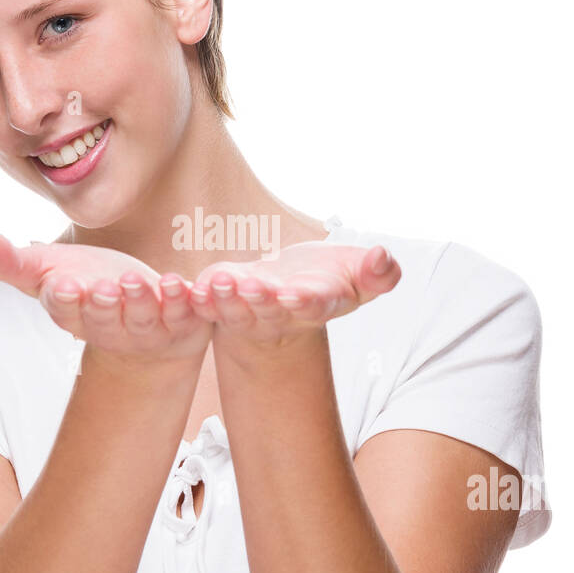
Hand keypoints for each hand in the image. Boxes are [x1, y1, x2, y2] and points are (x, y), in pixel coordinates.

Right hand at [0, 229, 211, 362]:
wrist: (142, 314)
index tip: (63, 286)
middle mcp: (111, 329)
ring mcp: (148, 330)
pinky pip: (184, 314)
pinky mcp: (183, 323)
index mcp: (75, 316)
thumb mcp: (48, 271)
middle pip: (104, 321)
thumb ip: (13, 262)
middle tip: (101, 288)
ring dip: (140, 301)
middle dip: (102, 306)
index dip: (65, 301)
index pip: (66, 312)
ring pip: (144, 319)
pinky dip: (181, 300)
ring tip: (134, 281)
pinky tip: (177, 282)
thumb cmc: (89, 287)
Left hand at [187, 242, 401, 349]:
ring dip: (226, 298)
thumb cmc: (324, 281)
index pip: (315, 305)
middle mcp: (280, 315)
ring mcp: (247, 313)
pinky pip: (206, 304)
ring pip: (235, 310)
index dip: (306, 301)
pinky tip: (187, 288)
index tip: (298, 294)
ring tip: (218, 282)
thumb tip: (386, 257)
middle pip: (270, 309)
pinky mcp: (220, 304)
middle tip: (252, 287)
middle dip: (261, 300)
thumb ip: (377, 273)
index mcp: (316, 305)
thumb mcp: (356, 276)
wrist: (285, 295)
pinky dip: (196, 297)